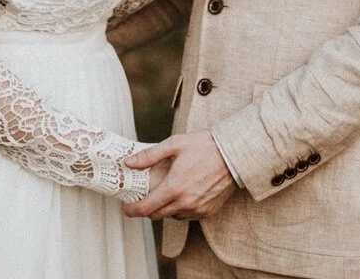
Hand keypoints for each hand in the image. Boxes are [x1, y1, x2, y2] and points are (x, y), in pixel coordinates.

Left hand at [122, 130, 236, 219]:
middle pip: (157, 215)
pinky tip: (184, 193)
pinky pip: (188, 215)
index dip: (132, 210)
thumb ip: (150, 156)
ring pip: (172, 216)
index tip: (126, 207)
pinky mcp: (207, 211)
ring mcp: (197, 209)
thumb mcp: (174, 144)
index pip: (146, 208)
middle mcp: (185, 202)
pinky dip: (181, 208)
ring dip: (165, 208)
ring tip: (166, 191)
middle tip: (143, 198)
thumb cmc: (204, 146)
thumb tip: (129, 163)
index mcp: (174, 187)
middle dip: (147, 209)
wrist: (233, 154)